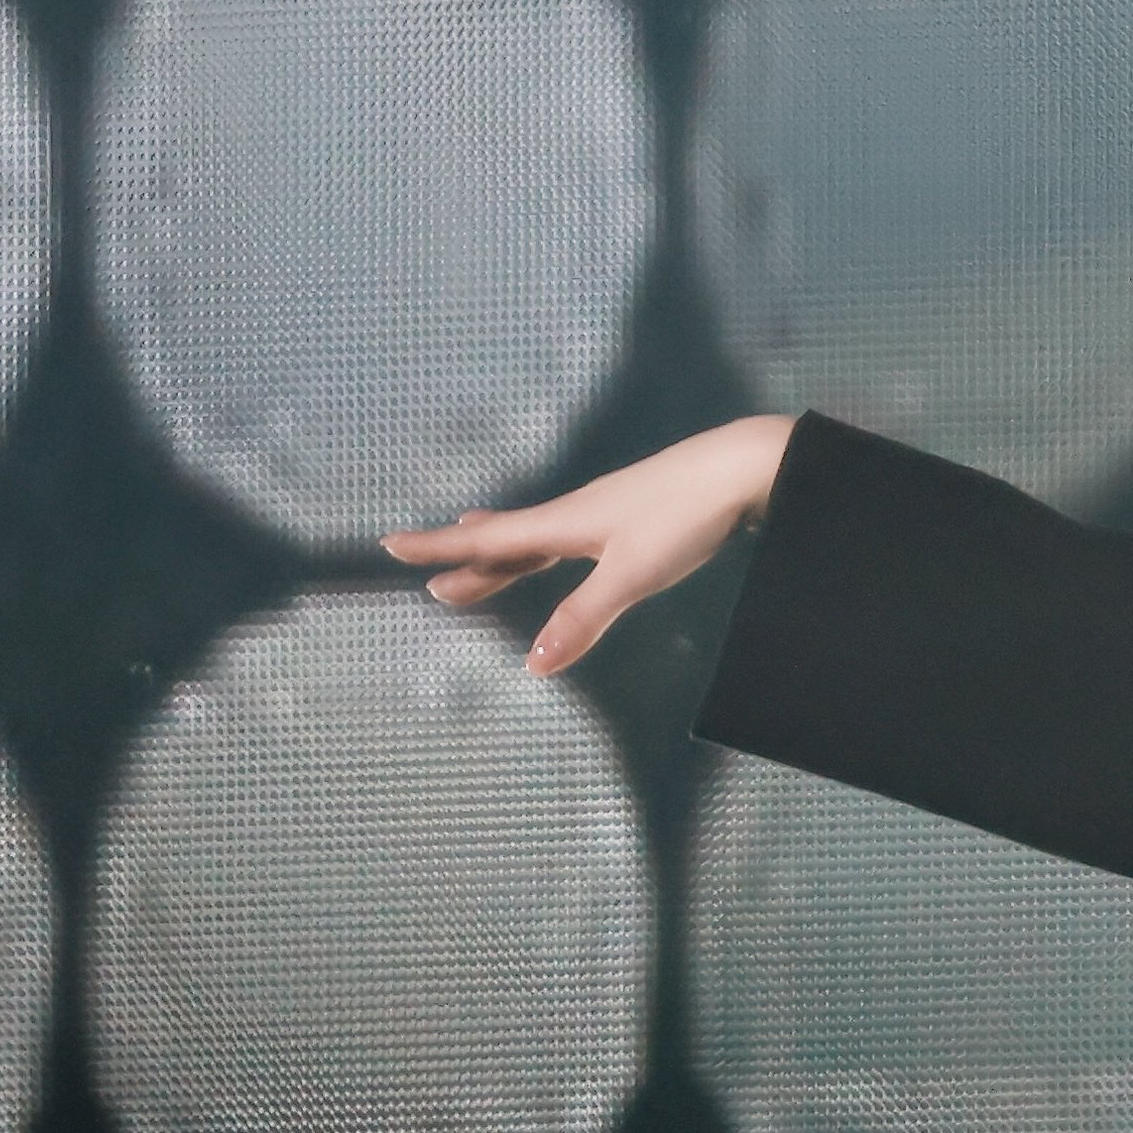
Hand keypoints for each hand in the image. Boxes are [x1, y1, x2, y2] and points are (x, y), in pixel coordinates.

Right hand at [378, 414, 794, 675]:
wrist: (742, 469)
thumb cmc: (686, 519)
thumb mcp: (632, 575)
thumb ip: (583, 618)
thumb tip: (533, 664)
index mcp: (564, 524)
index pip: (488, 540)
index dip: (439, 547)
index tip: (390, 545)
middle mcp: (575, 513)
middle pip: (506, 538)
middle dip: (463, 555)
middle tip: (424, 572)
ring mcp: (604, 511)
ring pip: (537, 534)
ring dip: (501, 548)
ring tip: (471, 547)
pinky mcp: (632, 513)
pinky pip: (568, 532)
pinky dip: (543, 543)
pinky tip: (554, 542)